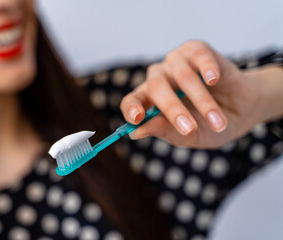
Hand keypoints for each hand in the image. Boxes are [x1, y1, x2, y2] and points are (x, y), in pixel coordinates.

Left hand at [120, 40, 264, 147]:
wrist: (244, 110)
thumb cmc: (210, 125)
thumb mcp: (190, 136)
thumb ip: (165, 132)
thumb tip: (136, 132)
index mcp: (151, 101)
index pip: (131, 101)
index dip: (131, 108)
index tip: (136, 119)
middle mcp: (159, 78)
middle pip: (156, 88)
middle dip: (173, 110)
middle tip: (190, 130)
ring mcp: (176, 62)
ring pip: (181, 76)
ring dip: (201, 101)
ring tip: (218, 122)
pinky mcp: (197, 50)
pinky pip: (199, 55)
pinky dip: (206, 68)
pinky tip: (214, 80)